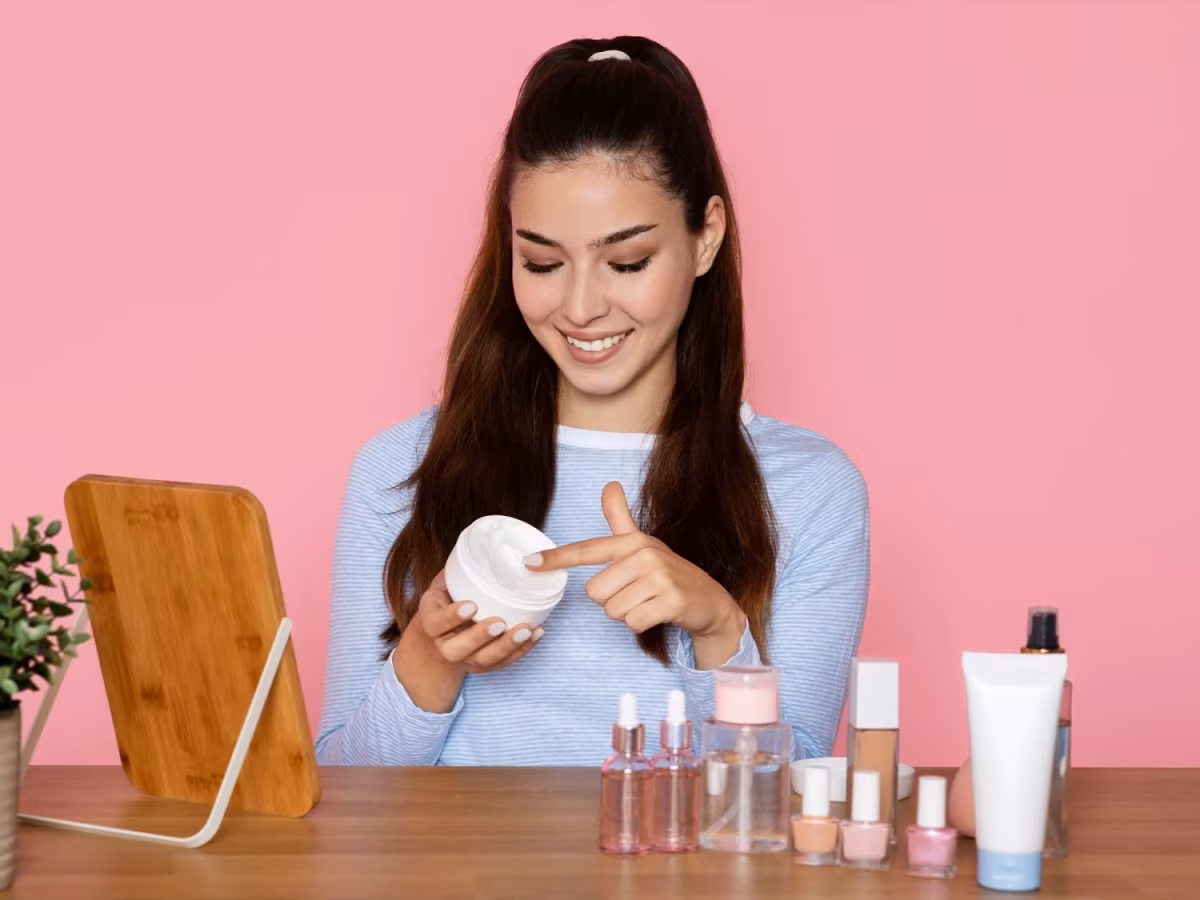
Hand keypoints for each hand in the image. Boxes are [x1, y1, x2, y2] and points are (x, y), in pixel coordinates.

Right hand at [410, 570, 543, 674]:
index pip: (436, 623)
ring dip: (506, 647)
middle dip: (480, 637)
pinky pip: (503, 663)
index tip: (471, 605)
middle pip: (459, 649)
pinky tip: (536, 634)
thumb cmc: (444, 603)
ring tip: (525, 630)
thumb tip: (481, 543)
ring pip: (484, 660)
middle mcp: (445, 646)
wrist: (437, 639)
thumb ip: (456, 572)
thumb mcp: (442, 586)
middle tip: (499, 622)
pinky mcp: (483, 666)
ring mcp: (465, 660)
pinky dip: (521, 651)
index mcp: (431, 624)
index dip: (452, 617)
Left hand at [526, 482, 745, 651]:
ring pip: (612, 610)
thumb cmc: (669, 573)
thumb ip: (621, 519)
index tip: (530, 564)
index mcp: (633, 541)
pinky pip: (633, 622)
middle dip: (612, 601)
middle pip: (595, 592)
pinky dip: (642, 625)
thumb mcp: (643, 545)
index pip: (587, 550)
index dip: (556, 558)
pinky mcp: (671, 600)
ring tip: (648, 603)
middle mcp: (645, 554)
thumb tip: (610, 484)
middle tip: (637, 594)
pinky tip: (658, 614)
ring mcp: (660, 577)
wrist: (709, 602)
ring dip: (628, 614)